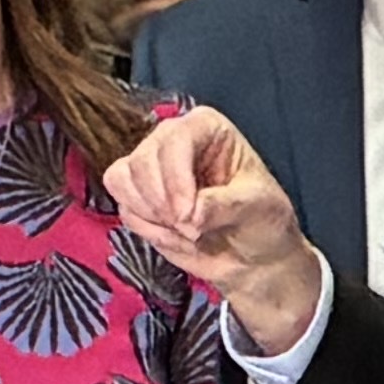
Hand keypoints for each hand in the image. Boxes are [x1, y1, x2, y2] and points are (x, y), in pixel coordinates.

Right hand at [101, 102, 327, 353]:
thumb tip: (191, 213)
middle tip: (192, 230)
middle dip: (162, 204)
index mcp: (205, 127)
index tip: (188, 216)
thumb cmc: (261, 220)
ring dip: (152, 216)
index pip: (174, 139)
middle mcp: (172, 140)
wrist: (251, 256)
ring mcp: (152, 168)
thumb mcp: (256, 207)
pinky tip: (176, 237)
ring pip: (122, 181)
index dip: (175, 179)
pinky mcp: (139, 196)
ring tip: (188, 232)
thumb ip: (223, 205)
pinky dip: (147, 229)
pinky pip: (124, 208)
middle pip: (141, 161)